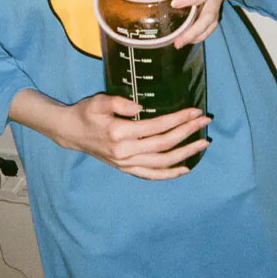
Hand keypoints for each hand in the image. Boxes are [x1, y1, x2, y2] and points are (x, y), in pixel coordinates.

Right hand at [59, 94, 210, 179]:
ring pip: (162, 163)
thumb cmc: (86, 113)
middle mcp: (124, 152)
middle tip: (205, 121)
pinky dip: (169, 174)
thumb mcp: (97, 102)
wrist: (71, 132)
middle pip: (164, 145)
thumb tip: (140, 107)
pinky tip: (185, 168)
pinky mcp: (126, 169)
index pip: (156, 127)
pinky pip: (151, 175)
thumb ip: (118, 103)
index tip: (194, 111)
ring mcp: (126, 164)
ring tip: (203, 144)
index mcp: (118, 134)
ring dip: (185, 154)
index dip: (178, 119)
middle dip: (187, 133)